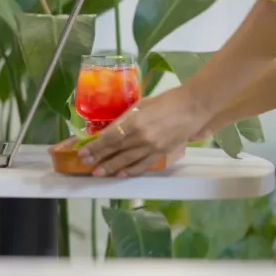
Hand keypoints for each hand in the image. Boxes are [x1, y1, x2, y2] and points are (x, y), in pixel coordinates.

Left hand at [54, 86, 212, 176]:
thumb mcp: (141, 105)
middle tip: (85, 164)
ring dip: (110, 167)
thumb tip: (110, 130)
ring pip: (126, 161)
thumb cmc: (166, 101)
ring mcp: (152, 148)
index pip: (109, 137)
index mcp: (134, 122)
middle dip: (98, 158)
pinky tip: (120, 174)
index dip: (95, 146)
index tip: (82, 152)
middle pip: (115, 150)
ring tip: (98, 173)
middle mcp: (141, 137)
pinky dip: (130, 171)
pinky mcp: (161, 154)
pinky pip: (142, 165)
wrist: (193, 107)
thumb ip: (125, 119)